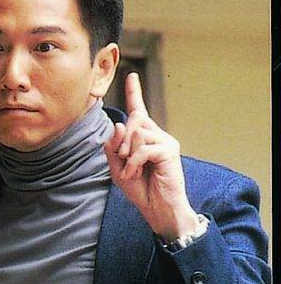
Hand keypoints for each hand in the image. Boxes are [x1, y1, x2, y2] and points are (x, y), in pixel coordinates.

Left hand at [103, 73, 200, 239]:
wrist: (157, 208)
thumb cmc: (140, 188)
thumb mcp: (117, 168)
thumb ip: (112, 147)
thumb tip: (118, 124)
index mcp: (144, 137)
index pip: (138, 111)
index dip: (134, 93)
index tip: (130, 76)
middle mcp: (157, 135)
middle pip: (132, 121)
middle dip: (121, 144)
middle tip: (123, 163)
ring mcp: (165, 141)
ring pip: (136, 134)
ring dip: (127, 156)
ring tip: (133, 171)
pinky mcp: (169, 150)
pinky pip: (142, 149)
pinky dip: (133, 163)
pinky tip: (137, 173)